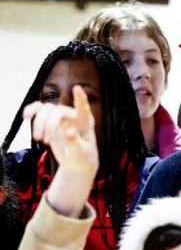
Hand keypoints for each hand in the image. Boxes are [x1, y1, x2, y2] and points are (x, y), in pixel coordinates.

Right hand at [22, 86, 98, 216]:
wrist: (76, 161)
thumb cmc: (83, 157)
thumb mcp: (81, 154)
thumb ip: (76, 143)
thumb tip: (70, 132)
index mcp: (85, 123)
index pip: (83, 109)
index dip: (80, 99)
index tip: (77, 88)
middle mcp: (73, 116)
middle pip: (58, 111)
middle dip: (49, 124)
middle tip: (45, 141)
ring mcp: (61, 116)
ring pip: (46, 109)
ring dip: (39, 122)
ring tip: (38, 139)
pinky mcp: (50, 119)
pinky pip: (39, 109)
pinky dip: (31, 110)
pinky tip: (25, 117)